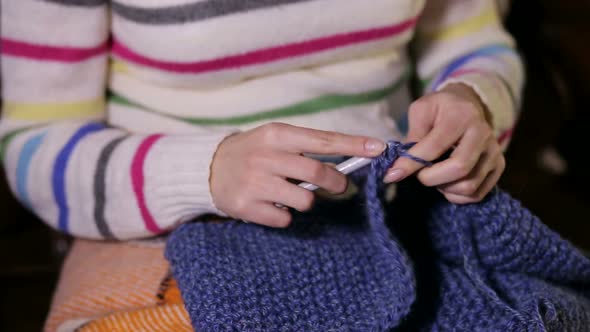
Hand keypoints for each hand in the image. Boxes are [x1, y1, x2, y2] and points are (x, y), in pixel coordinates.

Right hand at [210, 123, 385, 226]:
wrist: (209, 168)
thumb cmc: (252, 152)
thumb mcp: (274, 139)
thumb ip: (306, 148)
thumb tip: (347, 161)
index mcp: (276, 134)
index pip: (323, 140)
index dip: (354, 145)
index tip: (379, 149)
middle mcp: (266, 156)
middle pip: (319, 173)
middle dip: (337, 183)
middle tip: (340, 187)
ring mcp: (255, 182)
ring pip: (305, 200)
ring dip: (307, 200)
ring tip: (290, 194)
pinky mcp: (246, 207)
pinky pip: (284, 219)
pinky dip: (284, 215)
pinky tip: (271, 205)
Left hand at [385, 83, 504, 203]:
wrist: (466, 106)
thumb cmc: (439, 110)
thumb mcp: (420, 111)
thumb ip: (411, 136)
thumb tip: (398, 168)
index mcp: (461, 116)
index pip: (435, 146)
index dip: (411, 164)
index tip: (392, 174)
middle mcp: (483, 133)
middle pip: (459, 169)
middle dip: (430, 178)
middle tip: (418, 174)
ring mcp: (494, 151)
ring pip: (469, 186)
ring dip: (443, 188)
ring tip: (434, 175)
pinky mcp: (499, 166)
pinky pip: (477, 195)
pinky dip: (456, 196)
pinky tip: (446, 183)